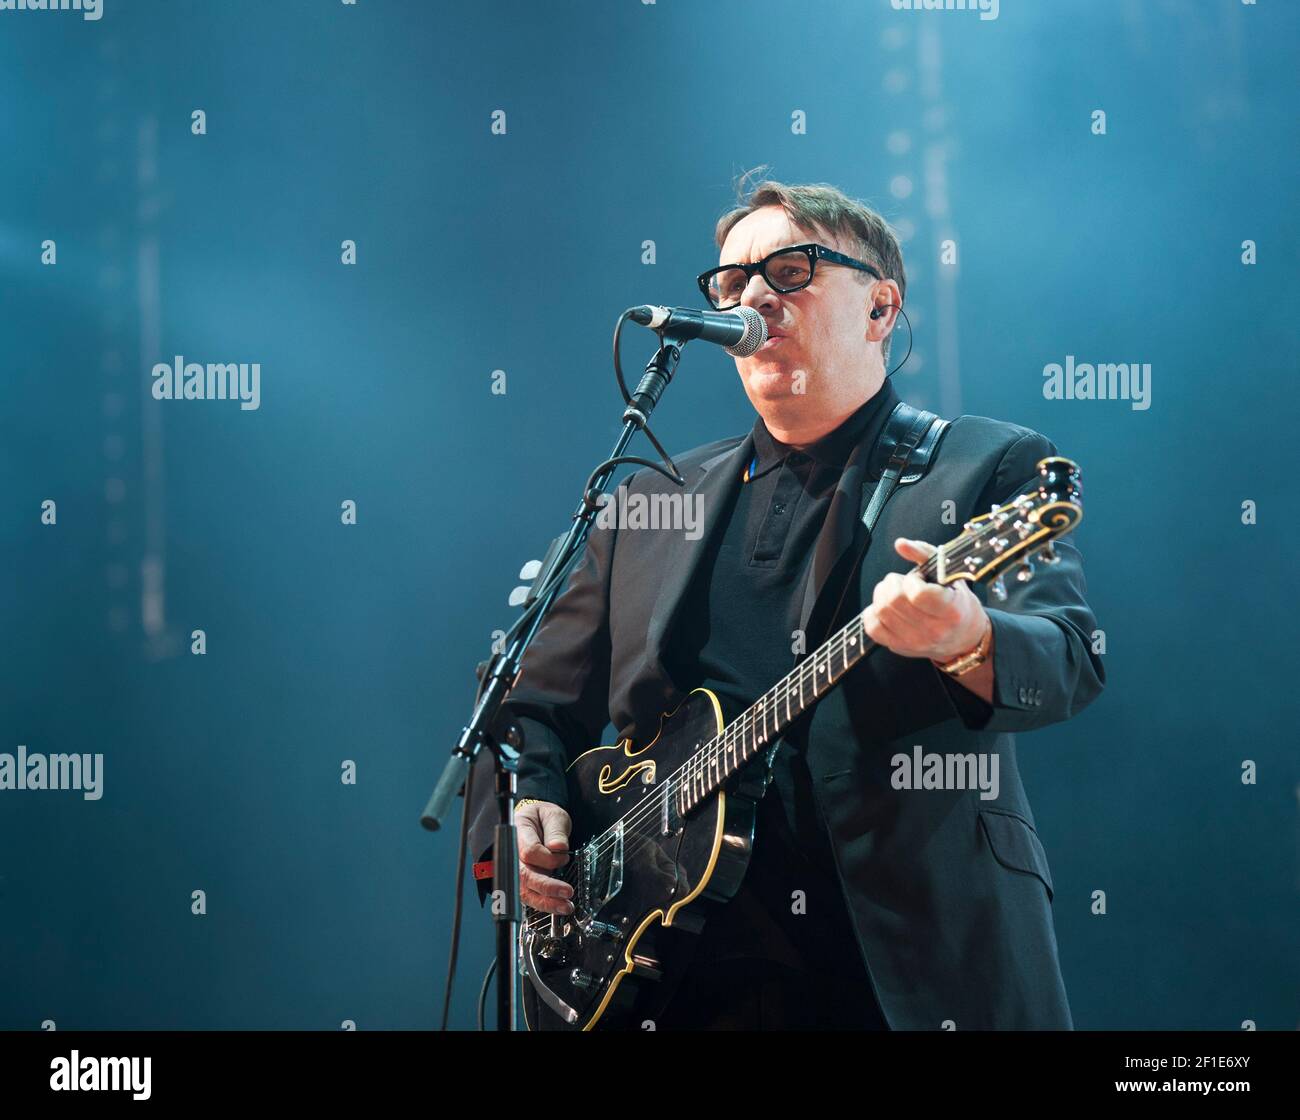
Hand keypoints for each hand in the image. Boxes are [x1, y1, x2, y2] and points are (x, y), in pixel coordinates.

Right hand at [515, 800, 574, 914]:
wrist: (537, 823)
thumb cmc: (543, 818)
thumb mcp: (553, 816)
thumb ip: (555, 830)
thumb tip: (558, 847)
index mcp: (518, 833)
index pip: (529, 852)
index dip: (549, 857)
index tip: (564, 856)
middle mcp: (513, 854)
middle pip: (524, 875)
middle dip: (546, 887)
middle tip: (567, 892)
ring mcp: (515, 869)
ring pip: (525, 891)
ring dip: (546, 902)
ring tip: (565, 906)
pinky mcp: (522, 881)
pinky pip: (529, 896)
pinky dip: (544, 904)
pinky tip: (558, 907)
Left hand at [861, 537, 989, 662]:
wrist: (962, 638)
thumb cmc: (956, 601)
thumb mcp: (950, 573)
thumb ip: (925, 553)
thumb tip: (900, 544)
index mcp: (951, 611)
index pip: (918, 594)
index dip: (913, 580)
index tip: (919, 579)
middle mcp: (934, 631)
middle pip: (894, 600)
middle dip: (894, 583)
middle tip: (904, 583)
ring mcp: (915, 642)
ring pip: (881, 611)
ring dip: (882, 594)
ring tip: (896, 593)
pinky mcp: (899, 648)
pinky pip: (872, 627)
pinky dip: (873, 612)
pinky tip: (887, 608)